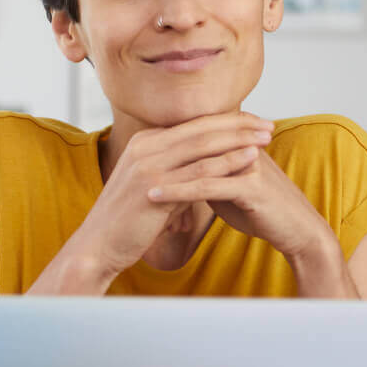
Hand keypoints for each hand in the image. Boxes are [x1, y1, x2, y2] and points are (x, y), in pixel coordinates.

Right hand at [66, 112, 274, 279]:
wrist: (98, 245)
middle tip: (267, 124)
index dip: (225, 121)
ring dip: (239, 139)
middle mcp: (145, 146)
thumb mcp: (151, 185)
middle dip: (238, 124)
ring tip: (266, 137)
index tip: (252, 122)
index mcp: (143, 142)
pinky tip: (251, 160)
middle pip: (200, 128)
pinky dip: (228, 162)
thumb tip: (201, 167)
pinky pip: (199, 171)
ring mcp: (148, 165)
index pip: (192, 124)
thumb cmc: (127, 220)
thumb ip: (173, 170)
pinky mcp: (154, 187)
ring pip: (203, 145)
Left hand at [147, 148, 333, 263]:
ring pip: (196, 162)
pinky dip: (177, 191)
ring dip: (162, 170)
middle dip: (157, 152)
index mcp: (237, 143)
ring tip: (130, 178)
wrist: (296, 230)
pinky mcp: (250, 186)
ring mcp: (247, 163)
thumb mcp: (228, 188)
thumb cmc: (263, 210)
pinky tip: (154, 196)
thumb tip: (181, 172)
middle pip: (192, 141)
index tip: (132, 151)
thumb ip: (206, 174)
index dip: (165, 142)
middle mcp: (242, 146)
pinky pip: (206, 186)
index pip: (194, 134)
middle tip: (123, 160)